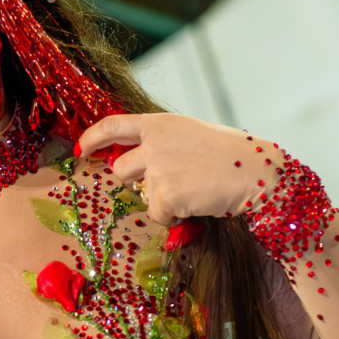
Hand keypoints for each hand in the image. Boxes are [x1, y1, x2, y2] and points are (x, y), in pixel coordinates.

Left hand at [76, 113, 277, 225]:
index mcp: (159, 123)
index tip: (80, 149)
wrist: (257, 173)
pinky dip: (174, 216)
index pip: (112, 125)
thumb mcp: (191, 135)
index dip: (92, 137)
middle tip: (170, 180)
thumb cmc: (231, 155)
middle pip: (120, 168)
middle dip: (137, 179)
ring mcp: (157, 169)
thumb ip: (162, 143)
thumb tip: (138, 162)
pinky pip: (158, 214)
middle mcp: (153, 143)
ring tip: (192, 189)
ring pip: (140, 193)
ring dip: (159, 198)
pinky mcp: (165, 195)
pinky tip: (197, 203)